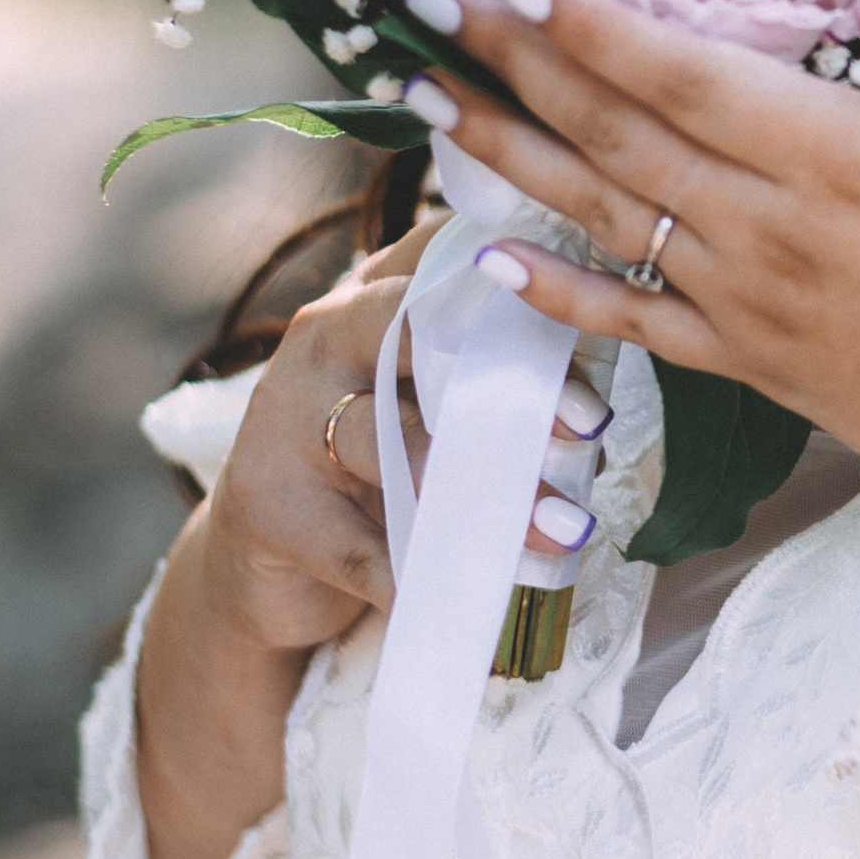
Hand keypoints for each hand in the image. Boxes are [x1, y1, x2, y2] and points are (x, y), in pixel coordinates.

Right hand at [187, 224, 604, 664]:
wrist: (264, 554)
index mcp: (366, 299)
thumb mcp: (417, 396)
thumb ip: (482, 367)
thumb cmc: (371, 460)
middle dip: (512, 383)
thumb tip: (596, 379)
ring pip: (397, 450)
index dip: (517, 287)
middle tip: (592, 424)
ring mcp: (286, 424)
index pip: (440, 264)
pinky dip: (428, 575)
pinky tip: (487, 594)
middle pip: (418, 343)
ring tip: (564, 530)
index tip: (590, 312)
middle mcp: (320, 342)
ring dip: (487, 496)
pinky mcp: (272, 511)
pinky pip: (365, 549)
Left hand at [402, 0, 859, 527]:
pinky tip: (485, 259)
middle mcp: (778, 236)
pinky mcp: (751, 366)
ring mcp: (754, 308)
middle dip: (514, 62)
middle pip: (620, 136)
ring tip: (419, 96)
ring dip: (504, 155)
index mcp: (851, 167)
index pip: (695, 81)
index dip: (598, 25)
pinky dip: (557, 293)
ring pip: (605, 218)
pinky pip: (635, 324)